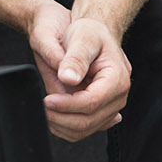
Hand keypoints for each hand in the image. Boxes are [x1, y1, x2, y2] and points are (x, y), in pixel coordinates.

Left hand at [28, 3, 128, 142]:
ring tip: (46, 111)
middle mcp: (119, 96)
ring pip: (86, 129)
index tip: (48, 99)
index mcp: (117, 78)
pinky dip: (67, 127)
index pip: (92, 102)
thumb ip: (76, 58)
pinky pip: (85, 128)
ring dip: (62, 125)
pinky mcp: (102, 112)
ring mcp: (112, 106)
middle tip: (43, 107)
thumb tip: (69, 78)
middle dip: (62, 117)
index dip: (67, 105)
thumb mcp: (82, 37)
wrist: (94, 35)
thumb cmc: (90, 33)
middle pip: (89, 120)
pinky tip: (55, 115)